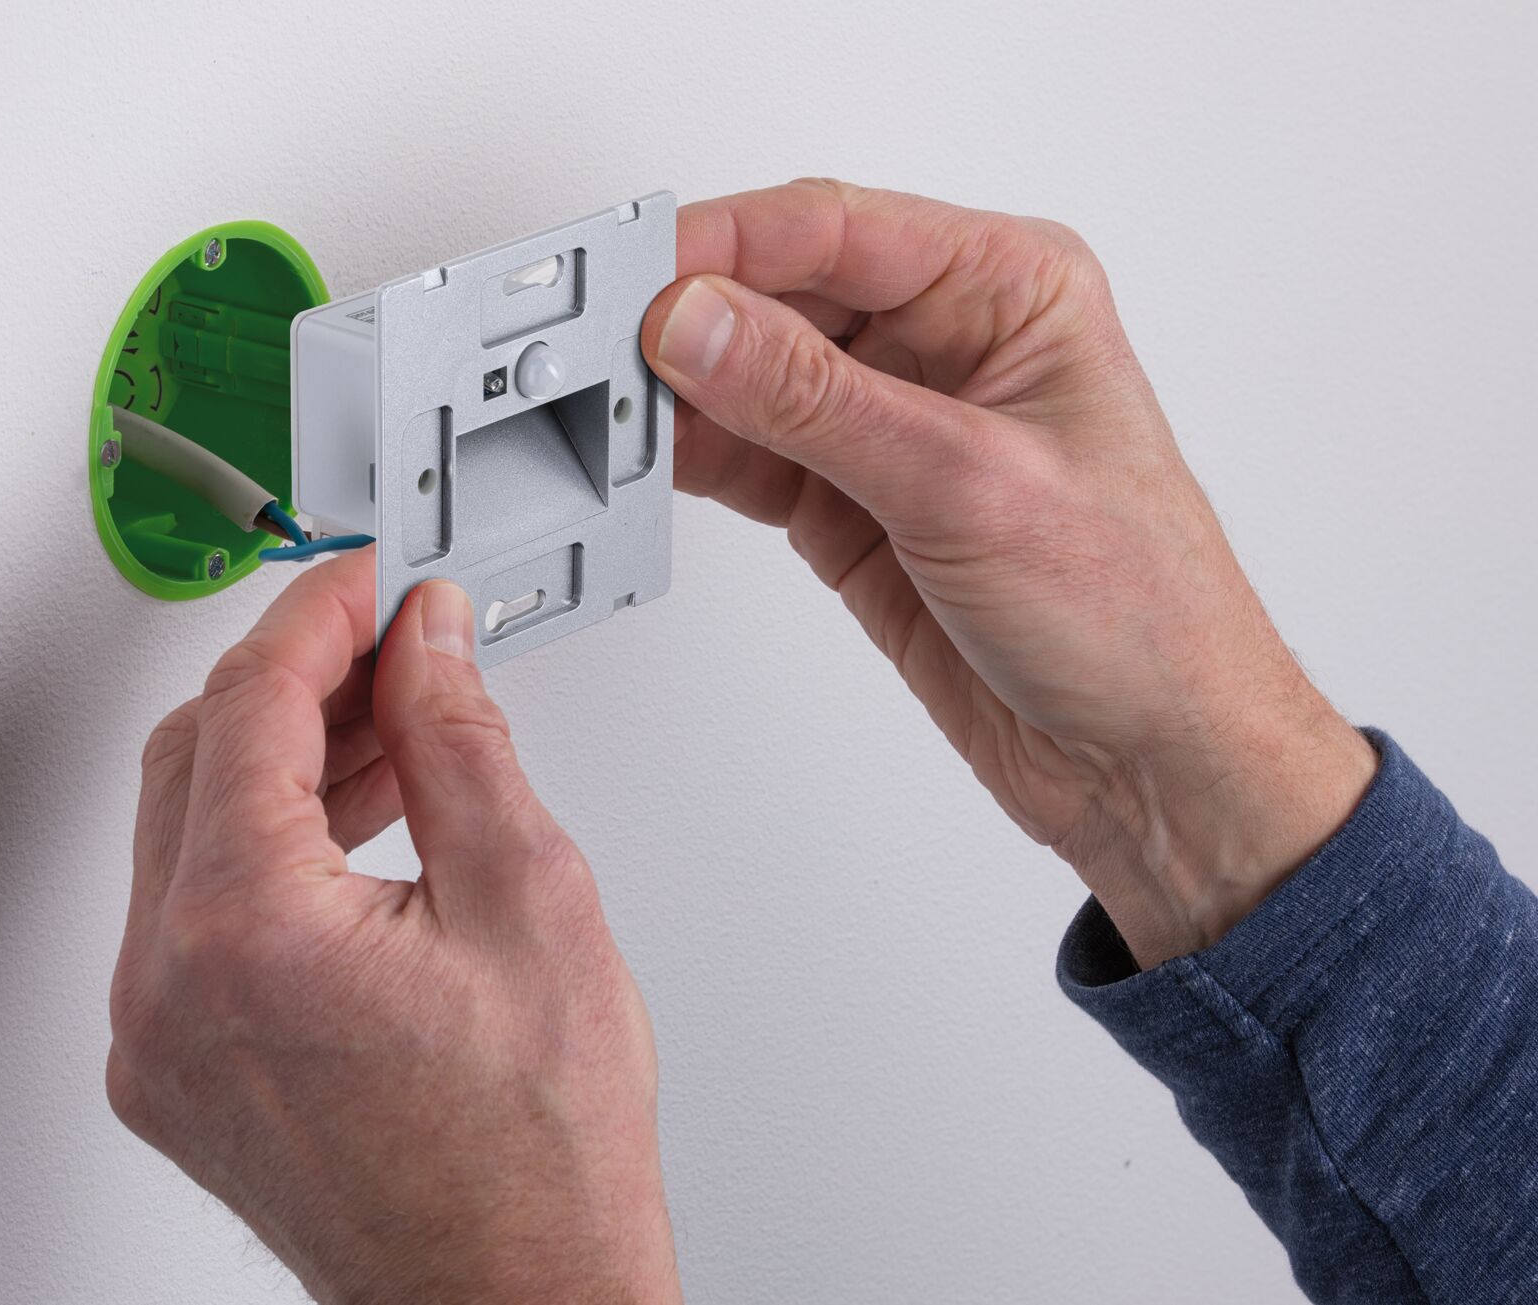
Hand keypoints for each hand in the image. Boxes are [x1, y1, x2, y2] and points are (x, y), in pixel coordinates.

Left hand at [105, 549, 679, 1304]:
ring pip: (191, 830)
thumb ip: (459, 739)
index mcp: (243, 932)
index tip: (373, 579)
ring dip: (284, 760)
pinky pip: (198, 913)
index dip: (319, 615)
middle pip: (198, 755)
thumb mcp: (530, 900)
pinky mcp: (177, 1070)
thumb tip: (426, 639)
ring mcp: (160, 1039)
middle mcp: (168, 988)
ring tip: (398, 730)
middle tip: (392, 643)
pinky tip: (358, 821)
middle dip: (295, 678)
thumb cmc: (536, 1158)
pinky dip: (268, 847)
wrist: (513, 1299)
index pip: (248, 703)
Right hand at [644, 179, 1374, 967]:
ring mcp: (894, 428)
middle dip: (689, 321)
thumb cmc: (1138, 614)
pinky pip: (751, 455)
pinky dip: (694, 458)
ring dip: (681, 394)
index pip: (835, 230)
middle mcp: (949, 345)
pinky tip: (651, 462)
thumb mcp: (965, 485)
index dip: (726, 246)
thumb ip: (815, 401)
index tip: (640, 280)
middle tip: (602, 352)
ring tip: (611, 411)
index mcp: (1010, 292)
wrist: (1152, 763)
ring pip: (753, 377)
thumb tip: (699, 325)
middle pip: (781, 295)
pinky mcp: (855, 504)